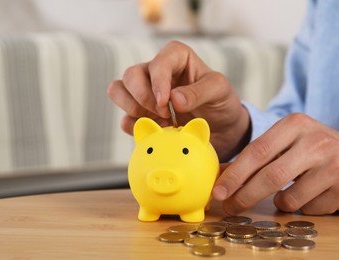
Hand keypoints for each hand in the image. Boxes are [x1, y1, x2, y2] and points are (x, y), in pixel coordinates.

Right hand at [107, 41, 249, 160]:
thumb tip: (174, 99)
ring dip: (132, 109)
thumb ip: (199, 92)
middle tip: (163, 113)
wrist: (220, 127)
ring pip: (117, 91)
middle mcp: (155, 72)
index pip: (158, 62)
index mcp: (176, 58)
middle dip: (142, 97)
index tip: (164, 102)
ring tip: (157, 121)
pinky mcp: (141, 115)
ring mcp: (145, 93)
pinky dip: (135, 127)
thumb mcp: (219, 91)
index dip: (157, 82)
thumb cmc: (221, 101)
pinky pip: (125, 119)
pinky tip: (157, 131)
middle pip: (130, 76)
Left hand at [213, 113, 338, 214]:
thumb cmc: (313, 151)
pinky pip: (309, 210)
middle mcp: (316, 141)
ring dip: (280, 203)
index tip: (218, 191)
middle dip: (245, 195)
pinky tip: (313, 195)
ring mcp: (334, 165)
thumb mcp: (286, 143)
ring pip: (289, 198)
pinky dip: (303, 208)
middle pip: (271, 176)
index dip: (235, 174)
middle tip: (230, 207)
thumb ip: (256, 156)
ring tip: (288, 193)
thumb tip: (222, 175)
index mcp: (295, 124)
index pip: (257, 151)